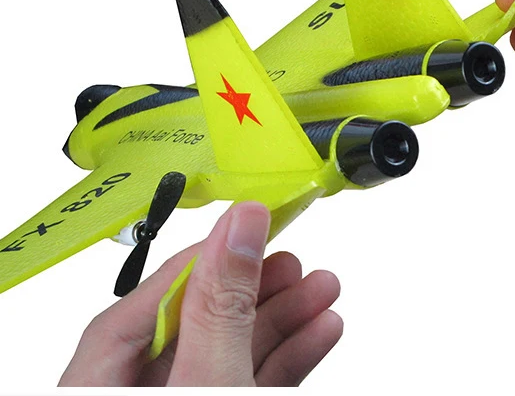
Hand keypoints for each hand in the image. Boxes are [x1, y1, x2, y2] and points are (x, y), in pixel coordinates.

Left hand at [59, 202, 342, 385]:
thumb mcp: (210, 378)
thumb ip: (224, 305)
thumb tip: (240, 226)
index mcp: (102, 383)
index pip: (148, 300)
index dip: (206, 258)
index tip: (251, 224)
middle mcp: (137, 390)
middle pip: (198, 321)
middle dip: (258, 288)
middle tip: (294, 260)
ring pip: (233, 348)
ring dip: (285, 318)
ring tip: (323, 289)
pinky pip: (252, 375)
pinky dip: (288, 353)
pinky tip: (320, 329)